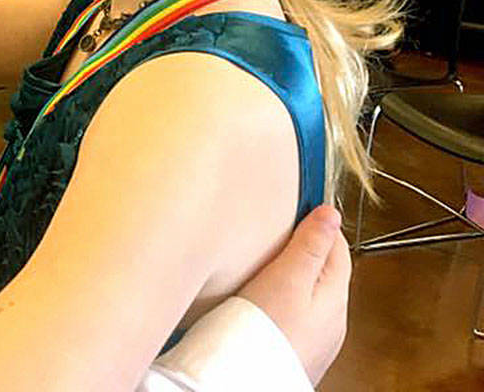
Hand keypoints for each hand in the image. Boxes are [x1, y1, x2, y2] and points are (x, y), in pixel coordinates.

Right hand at [237, 205, 350, 384]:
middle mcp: (335, 320)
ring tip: (269, 265)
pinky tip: (266, 301)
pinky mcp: (299, 350)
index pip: (338, 248)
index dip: (319, 225)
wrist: (248, 379)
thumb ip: (310, 245)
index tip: (297, 210)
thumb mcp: (288, 277)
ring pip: (313, 295)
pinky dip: (288, 301)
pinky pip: (300, 316)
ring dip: (297, 277)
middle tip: (278, 234)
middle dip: (308, 250)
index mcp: (336, 296)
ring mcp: (319, 339)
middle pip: (326, 272)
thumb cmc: (266, 328)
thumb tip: (331, 212)